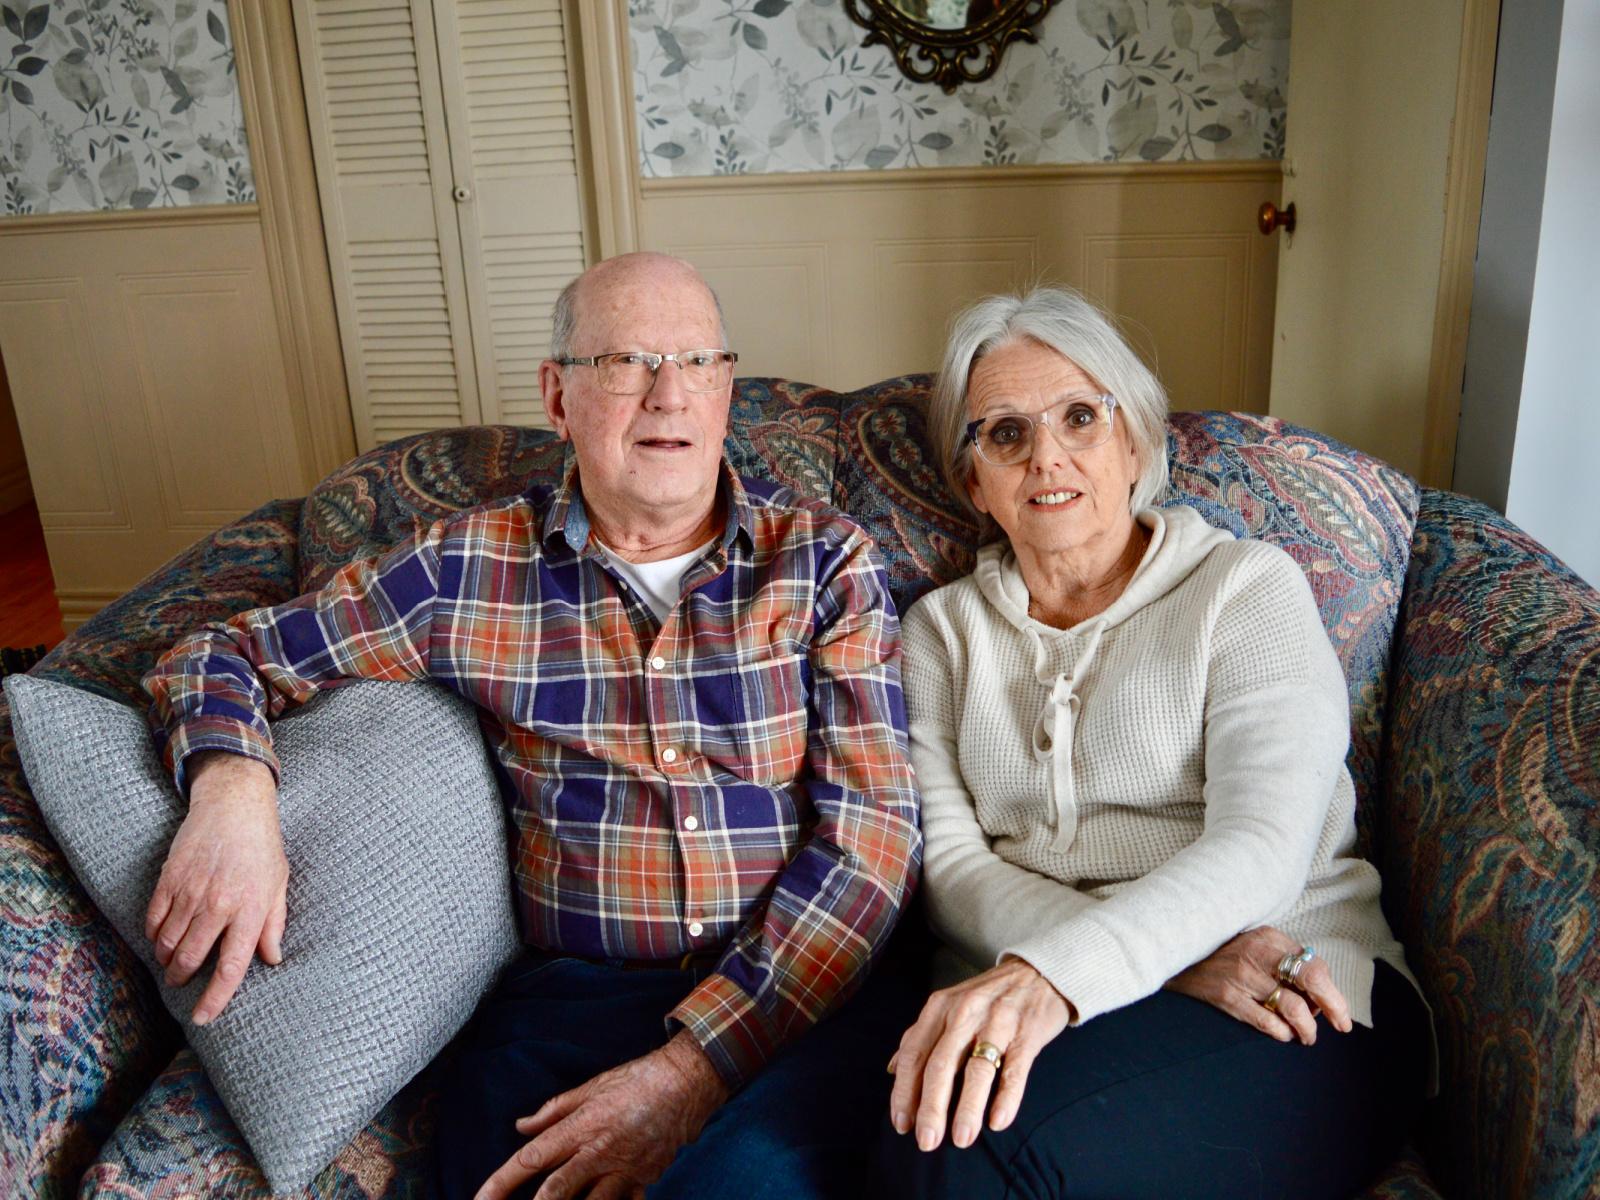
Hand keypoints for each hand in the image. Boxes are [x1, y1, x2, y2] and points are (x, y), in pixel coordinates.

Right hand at [143, 751, 287, 1025]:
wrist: (234, 805)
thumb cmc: (263, 847)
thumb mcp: (278, 885)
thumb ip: (273, 925)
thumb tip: (272, 960)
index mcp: (250, 910)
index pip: (231, 966)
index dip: (216, 998)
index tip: (203, 1018)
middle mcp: (219, 906)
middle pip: (190, 958)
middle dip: (182, 979)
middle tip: (182, 984)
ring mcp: (191, 892)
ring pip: (167, 942)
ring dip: (166, 960)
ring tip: (172, 962)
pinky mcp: (170, 879)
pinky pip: (154, 919)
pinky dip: (153, 935)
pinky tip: (160, 936)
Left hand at [475, 1030, 730, 1199]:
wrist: (686, 1083)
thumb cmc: (636, 1079)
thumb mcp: (591, 1086)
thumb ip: (554, 1110)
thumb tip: (521, 1126)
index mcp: (581, 1127)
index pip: (531, 1160)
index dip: (501, 1183)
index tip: (480, 1199)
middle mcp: (598, 1153)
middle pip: (555, 1193)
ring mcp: (623, 1171)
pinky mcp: (644, 1180)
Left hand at [887, 958, 1068, 1153]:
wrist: (1038, 973)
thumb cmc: (987, 997)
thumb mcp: (947, 1006)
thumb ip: (920, 1036)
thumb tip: (892, 1071)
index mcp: (939, 1008)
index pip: (914, 1053)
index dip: (904, 1091)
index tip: (900, 1124)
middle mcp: (964, 1013)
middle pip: (941, 1065)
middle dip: (931, 1107)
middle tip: (926, 1142)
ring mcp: (997, 1023)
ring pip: (977, 1069)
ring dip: (967, 1108)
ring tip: (961, 1139)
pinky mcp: (1027, 1034)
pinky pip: (1015, 1070)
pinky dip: (1006, 1097)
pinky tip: (998, 1122)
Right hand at [1165, 926, 1351, 1044]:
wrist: (1175, 954)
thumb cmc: (1223, 952)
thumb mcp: (1256, 943)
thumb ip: (1286, 960)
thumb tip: (1319, 995)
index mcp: (1269, 938)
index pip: (1315, 966)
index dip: (1334, 995)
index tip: (1342, 1015)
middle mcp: (1257, 954)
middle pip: (1310, 983)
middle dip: (1332, 1009)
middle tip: (1338, 1026)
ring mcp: (1241, 976)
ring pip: (1292, 1009)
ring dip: (1306, 1029)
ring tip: (1306, 1036)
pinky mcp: (1226, 996)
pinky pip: (1267, 1023)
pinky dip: (1282, 1033)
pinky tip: (1283, 1034)